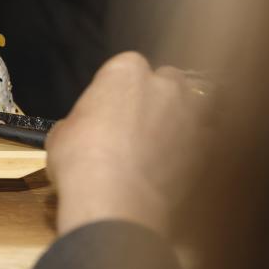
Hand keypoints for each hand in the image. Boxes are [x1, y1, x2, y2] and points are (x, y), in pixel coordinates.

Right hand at [47, 52, 211, 236]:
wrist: (115, 201)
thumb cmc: (82, 161)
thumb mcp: (62, 134)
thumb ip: (79, 121)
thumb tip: (78, 130)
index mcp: (126, 71)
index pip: (127, 67)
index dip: (118, 89)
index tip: (110, 107)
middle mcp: (164, 85)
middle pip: (167, 80)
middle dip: (156, 97)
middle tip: (137, 123)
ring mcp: (190, 115)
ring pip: (192, 106)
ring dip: (179, 118)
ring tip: (160, 143)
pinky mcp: (205, 147)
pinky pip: (202, 139)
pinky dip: (191, 147)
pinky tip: (173, 164)